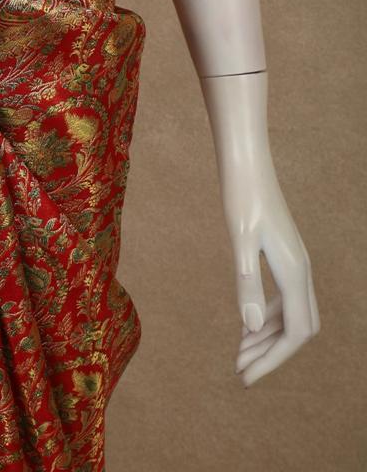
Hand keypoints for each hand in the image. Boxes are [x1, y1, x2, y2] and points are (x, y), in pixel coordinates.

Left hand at [224, 156, 319, 384]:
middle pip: (299, 330)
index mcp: (295, 272)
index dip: (273, 360)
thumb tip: (253, 328)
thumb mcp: (238, 239)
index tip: (246, 377)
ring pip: (292, 315)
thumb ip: (247, 283)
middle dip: (272, 354)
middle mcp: (301, 271)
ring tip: (239, 354)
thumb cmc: (241, 196)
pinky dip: (268, 317)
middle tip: (239, 370)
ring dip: (268, 337)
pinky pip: (285, 298)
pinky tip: (248, 324)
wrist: (247, 163)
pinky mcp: (284, 254)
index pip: (295, 333)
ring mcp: (295, 263)